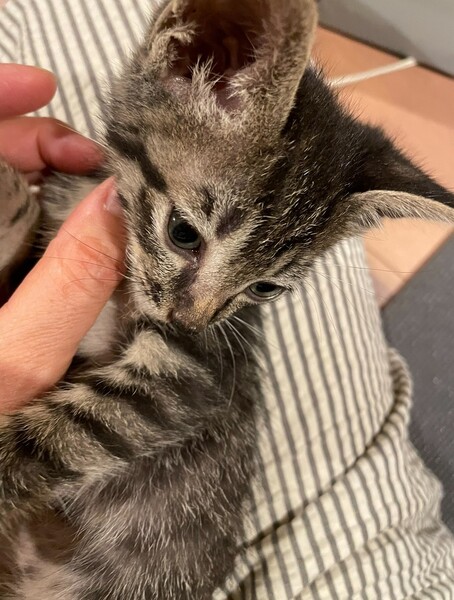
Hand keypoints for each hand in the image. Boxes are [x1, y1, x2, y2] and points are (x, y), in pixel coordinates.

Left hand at [0, 64, 124, 409]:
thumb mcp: (21, 360)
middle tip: (85, 154)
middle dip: (29, 138)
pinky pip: (8, 217)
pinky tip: (63, 213)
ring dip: (36, 170)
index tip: (43, 86)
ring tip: (83, 178)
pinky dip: (34, 203)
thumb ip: (71, 284)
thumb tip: (118, 210)